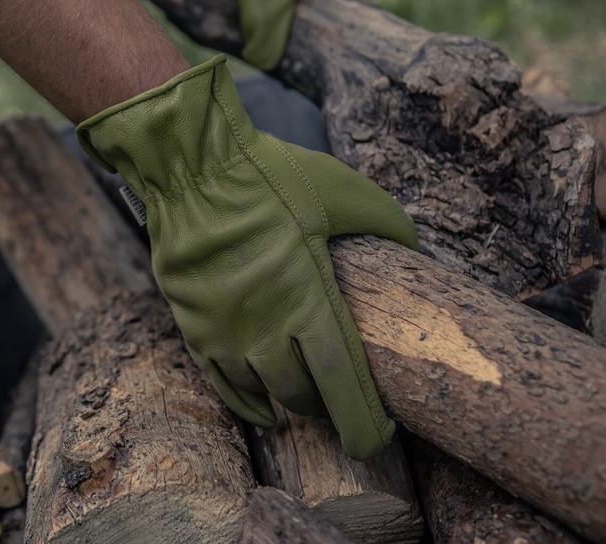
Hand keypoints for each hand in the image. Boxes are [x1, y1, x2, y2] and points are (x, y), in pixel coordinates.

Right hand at [77, 56, 417, 458]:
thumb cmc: (270, 176)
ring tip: (307, 391)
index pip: (343, 386)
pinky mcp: (195, 328)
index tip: (380, 438)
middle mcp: (264, 329)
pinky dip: (249, 404)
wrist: (191, 168)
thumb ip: (386, 222)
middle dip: (330, 406)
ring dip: (291, 399)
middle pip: (304, 396)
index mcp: (307, 301)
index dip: (364, 424)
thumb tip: (414, 247)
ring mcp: (225, 333)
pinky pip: (223, 385)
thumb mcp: (342, 190)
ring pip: (265, 392)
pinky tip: (264, 409)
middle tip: (344, 397)